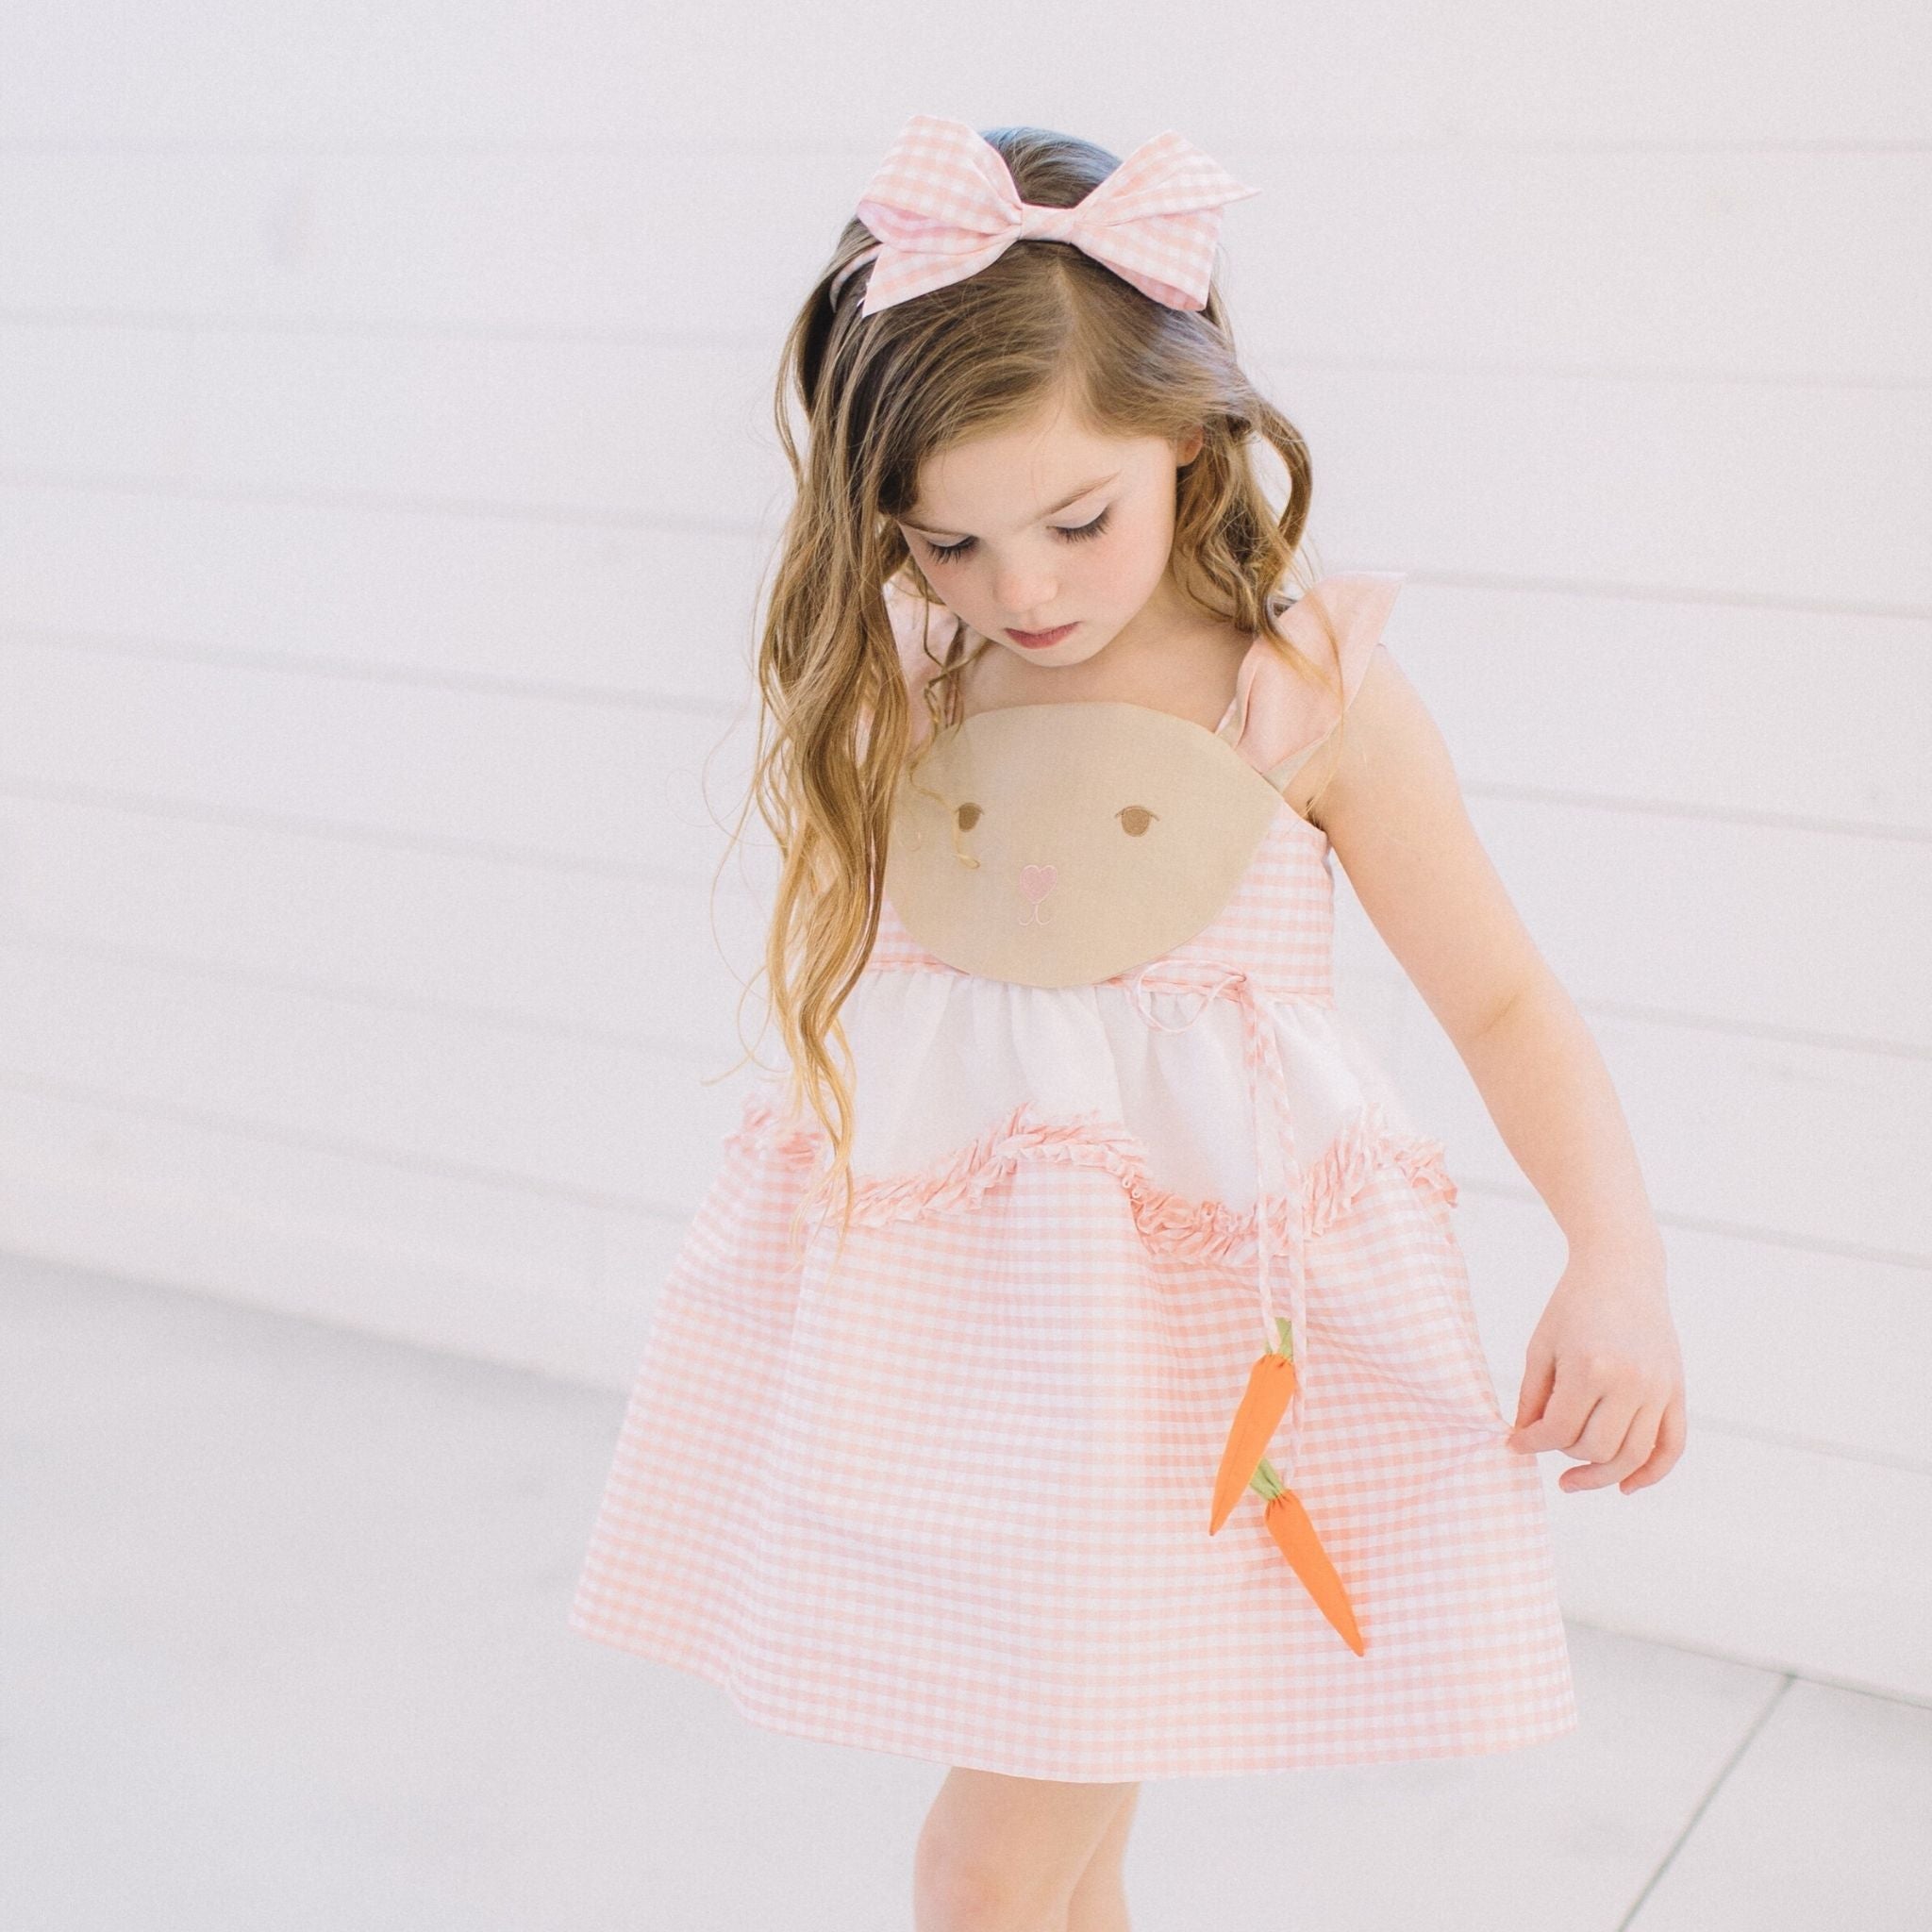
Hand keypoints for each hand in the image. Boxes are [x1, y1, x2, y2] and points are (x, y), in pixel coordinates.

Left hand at [1505, 1241, 1685, 1493]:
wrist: (1621, 1270)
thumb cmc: (1573, 1305)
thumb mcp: (1541, 1346)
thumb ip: (1532, 1397)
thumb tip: (1525, 1441)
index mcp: (1590, 1367)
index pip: (1559, 1431)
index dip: (1532, 1444)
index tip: (1515, 1444)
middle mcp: (1630, 1382)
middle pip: (1595, 1448)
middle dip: (1564, 1453)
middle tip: (1548, 1440)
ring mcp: (1659, 1388)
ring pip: (1630, 1456)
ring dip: (1600, 1474)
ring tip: (1573, 1478)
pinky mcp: (1677, 1390)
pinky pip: (1671, 1446)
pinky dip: (1651, 1473)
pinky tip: (1625, 1487)